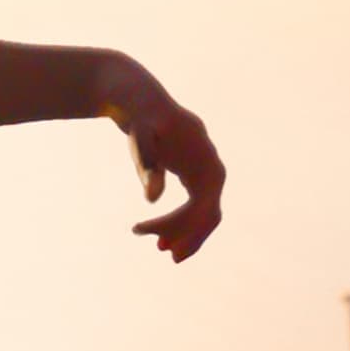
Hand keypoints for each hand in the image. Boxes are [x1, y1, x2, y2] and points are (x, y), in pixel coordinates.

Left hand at [94, 56, 224, 260]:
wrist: (137, 98)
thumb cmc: (140, 118)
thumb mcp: (141, 138)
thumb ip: (148, 165)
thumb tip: (152, 199)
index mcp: (206, 161)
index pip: (205, 207)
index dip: (187, 230)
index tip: (162, 246)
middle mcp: (212, 168)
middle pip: (208, 213)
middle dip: (187, 235)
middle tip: (162, 252)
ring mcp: (204, 171)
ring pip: (201, 213)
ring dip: (181, 231)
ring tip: (154, 244)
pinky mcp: (193, 174)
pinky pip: (193, 205)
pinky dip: (177, 221)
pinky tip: (154, 231)